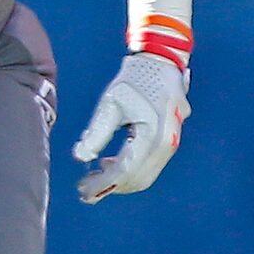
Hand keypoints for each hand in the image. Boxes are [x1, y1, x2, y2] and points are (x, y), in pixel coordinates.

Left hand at [73, 53, 189, 201]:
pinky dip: (130, 171)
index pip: (124, 170)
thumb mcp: (110, 103)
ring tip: (94, 175)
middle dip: (110, 187)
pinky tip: (110, 163)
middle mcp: (166, 143)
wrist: (161, 63)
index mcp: (152, 133)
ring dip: (120, 181)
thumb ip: (97, 132)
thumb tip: (82, 157)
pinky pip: (150, 166)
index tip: (82, 190)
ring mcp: (171, 144)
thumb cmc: (134, 80)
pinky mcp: (170, 142)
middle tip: (84, 188)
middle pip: (136, 179)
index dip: (102, 184)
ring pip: (145, 176)